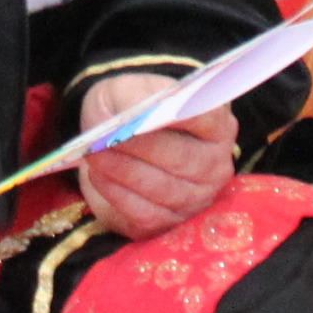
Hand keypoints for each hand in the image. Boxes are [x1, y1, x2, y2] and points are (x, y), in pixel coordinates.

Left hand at [70, 68, 235, 239]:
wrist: (122, 143)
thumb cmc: (132, 111)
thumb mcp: (127, 90)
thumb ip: (131, 96)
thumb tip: (132, 114)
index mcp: (217, 126)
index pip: (205, 119)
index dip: (177, 116)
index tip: (144, 113)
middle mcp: (215, 166)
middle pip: (181, 158)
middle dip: (139, 148)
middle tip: (104, 138)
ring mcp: (197, 199)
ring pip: (161, 189)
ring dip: (122, 171)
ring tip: (95, 155)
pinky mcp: (171, 222)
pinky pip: (145, 214)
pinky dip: (117, 194)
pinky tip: (98, 175)